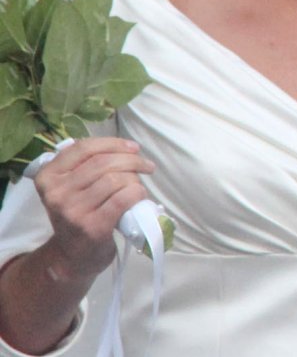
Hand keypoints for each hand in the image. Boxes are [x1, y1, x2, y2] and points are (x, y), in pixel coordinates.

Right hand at [34, 137, 154, 281]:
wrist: (72, 256)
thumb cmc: (78, 213)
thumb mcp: (70, 187)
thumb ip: (84, 164)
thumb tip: (125, 147)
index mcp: (48, 176)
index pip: (84, 148)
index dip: (113, 143)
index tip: (133, 147)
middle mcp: (56, 193)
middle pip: (103, 163)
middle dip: (131, 160)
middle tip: (146, 165)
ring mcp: (73, 211)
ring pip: (115, 179)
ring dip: (135, 178)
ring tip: (138, 185)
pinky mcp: (92, 226)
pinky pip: (123, 198)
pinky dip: (137, 192)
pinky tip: (140, 195)